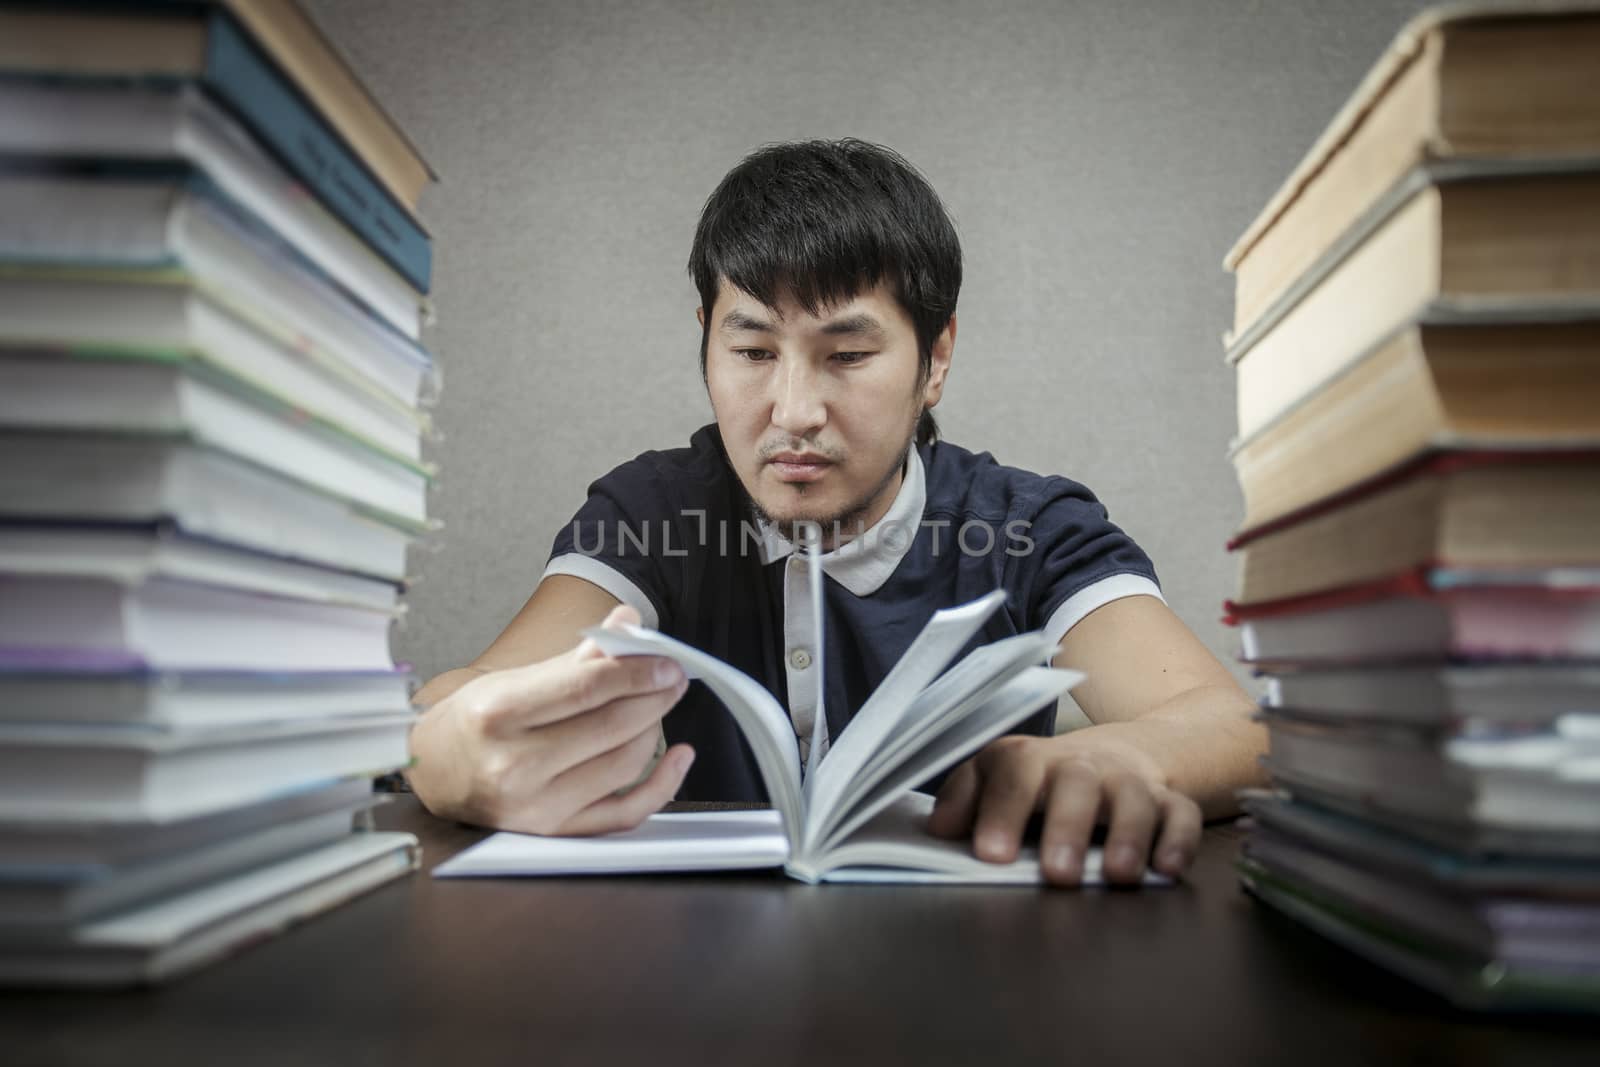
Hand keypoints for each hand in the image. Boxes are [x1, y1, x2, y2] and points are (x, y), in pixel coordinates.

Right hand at [406, 606, 694, 834]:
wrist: (433, 774)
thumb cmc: (473, 722)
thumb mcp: (512, 678)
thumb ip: (576, 657)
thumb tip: (627, 623)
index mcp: (499, 713)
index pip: (586, 687)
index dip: (636, 671)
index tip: (666, 660)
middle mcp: (514, 765)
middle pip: (611, 726)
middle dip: (654, 696)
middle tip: (672, 677)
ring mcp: (534, 806)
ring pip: (624, 765)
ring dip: (653, 729)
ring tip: (656, 706)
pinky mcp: (553, 833)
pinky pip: (624, 814)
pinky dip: (661, 786)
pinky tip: (678, 758)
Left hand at [927, 732, 1201, 886]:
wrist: (1113, 755)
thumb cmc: (1040, 779)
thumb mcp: (996, 778)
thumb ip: (965, 799)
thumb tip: (939, 830)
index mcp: (1031, 760)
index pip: (1015, 770)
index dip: (1003, 810)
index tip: (991, 855)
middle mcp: (1083, 767)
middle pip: (1077, 783)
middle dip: (1068, 826)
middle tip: (1057, 873)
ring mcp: (1129, 782)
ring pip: (1135, 798)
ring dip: (1128, 835)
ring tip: (1117, 875)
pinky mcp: (1170, 801)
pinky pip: (1182, 815)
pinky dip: (1178, 840)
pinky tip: (1166, 869)